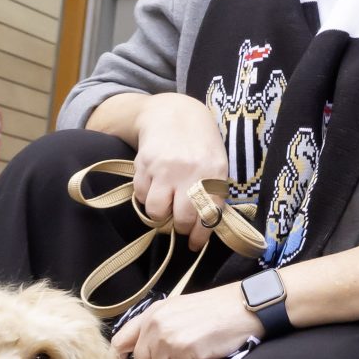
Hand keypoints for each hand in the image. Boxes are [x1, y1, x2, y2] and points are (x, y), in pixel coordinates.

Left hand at [112, 285, 262, 358]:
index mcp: (152, 313)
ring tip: (204, 353)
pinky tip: (212, 357)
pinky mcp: (184, 350)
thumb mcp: (181, 310)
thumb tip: (142, 356)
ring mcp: (168, 337)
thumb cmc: (222, 308)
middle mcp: (155, 323)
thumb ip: (159, 328)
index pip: (120, 342)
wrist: (250, 304)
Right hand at [131, 93, 230, 246]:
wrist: (174, 114)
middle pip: (182, 218)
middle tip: (179, 223)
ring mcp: (165, 168)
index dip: (200, 236)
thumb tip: (205, 226)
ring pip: (157, 211)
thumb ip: (213, 193)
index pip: (208, 215)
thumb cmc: (200, 145)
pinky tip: (154, 187)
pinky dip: (146, 197)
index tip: (194, 244)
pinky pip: (141, 195)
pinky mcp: (144, 165)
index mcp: (214, 173)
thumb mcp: (217, 164)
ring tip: (165, 206)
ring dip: (160, 215)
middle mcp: (190, 172)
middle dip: (180, 227)